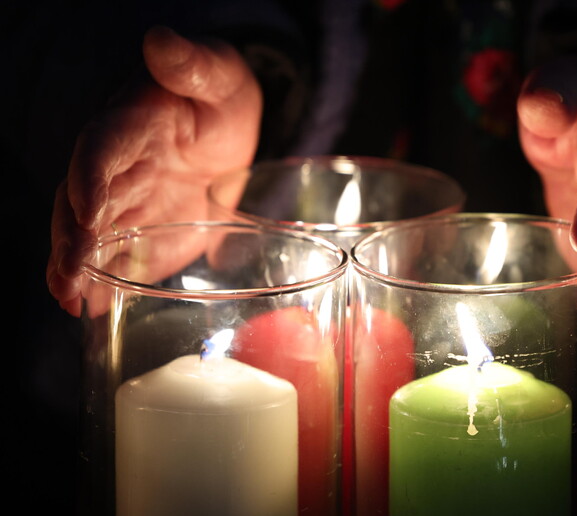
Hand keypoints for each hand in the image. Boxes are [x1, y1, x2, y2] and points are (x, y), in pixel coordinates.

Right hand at [47, 26, 261, 315]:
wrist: (223, 134)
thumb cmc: (217, 98)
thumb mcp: (217, 76)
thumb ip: (193, 64)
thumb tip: (161, 41)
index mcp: (131, 125)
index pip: (100, 148)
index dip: (90, 177)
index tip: (85, 208)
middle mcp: (117, 168)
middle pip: (82, 202)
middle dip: (72, 238)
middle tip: (69, 275)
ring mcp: (126, 203)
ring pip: (90, 235)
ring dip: (76, 267)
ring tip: (70, 302)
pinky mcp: (140, 231)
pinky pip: (115, 257)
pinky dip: (101, 283)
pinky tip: (90, 311)